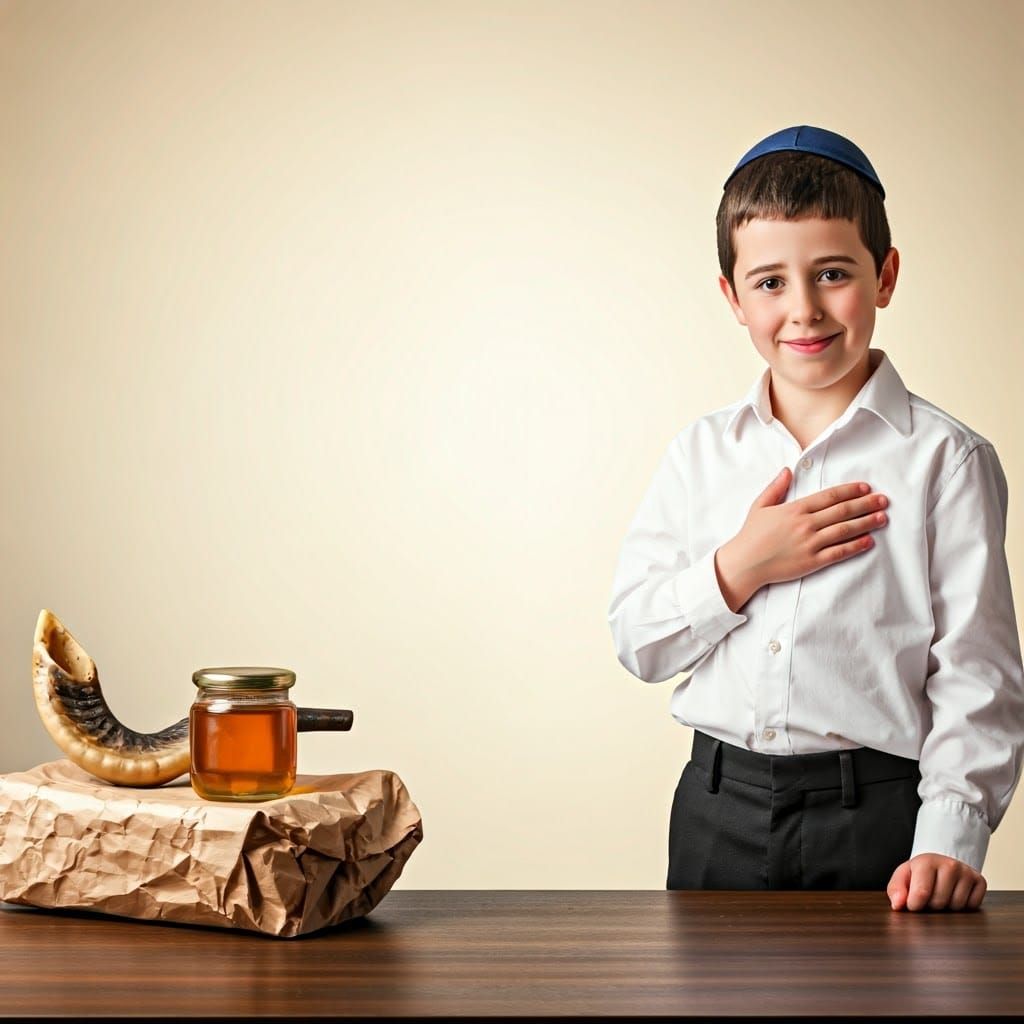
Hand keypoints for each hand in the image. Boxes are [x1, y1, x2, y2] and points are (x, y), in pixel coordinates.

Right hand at [715, 468, 889, 611]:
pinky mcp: (812, 561)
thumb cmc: (751, 535)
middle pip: (842, 511)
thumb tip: (788, 470)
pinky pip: (839, 552)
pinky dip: (855, 546)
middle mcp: (805, 524)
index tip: (866, 488)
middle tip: (884, 500)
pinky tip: (869, 541)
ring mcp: (810, 543)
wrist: (744, 564)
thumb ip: (776, 487)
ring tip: (882, 518)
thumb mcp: (760, 506)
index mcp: (795, 509)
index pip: (829, 496)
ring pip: (845, 530)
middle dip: (866, 504)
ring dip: (866, 523)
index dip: (850, 491)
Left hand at [887, 853, 986, 910]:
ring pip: (957, 906)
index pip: (921, 894)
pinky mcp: (981, 881)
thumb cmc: (920, 873)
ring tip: (941, 894)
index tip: (913, 903)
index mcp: (926, 861)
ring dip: (947, 907)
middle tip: (929, 895)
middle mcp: (949, 865)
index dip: (915, 905)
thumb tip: (898, 905)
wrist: (941, 863)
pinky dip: (964, 907)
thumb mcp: (903, 877)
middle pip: (939, 902)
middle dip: (931, 906)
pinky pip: (972, 906)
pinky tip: (955, 895)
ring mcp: (967, 872)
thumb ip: (896, 890)